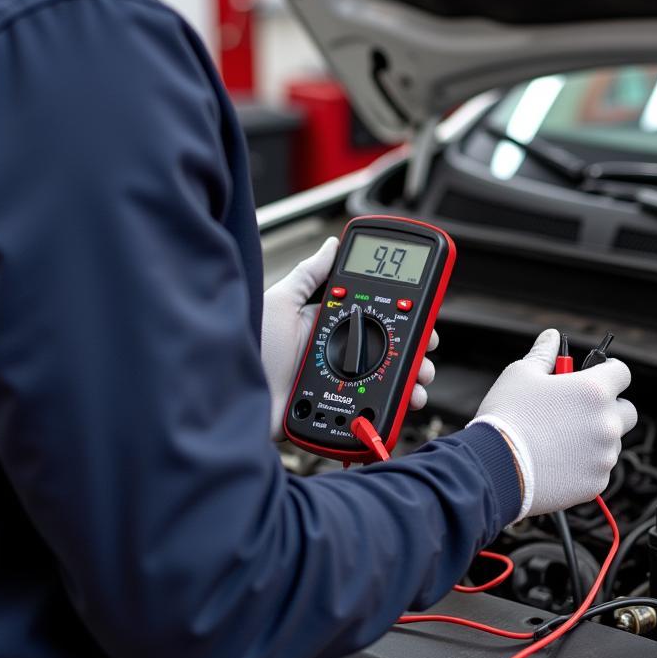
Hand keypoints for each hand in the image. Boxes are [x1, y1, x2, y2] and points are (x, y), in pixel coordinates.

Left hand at [261, 238, 439, 439]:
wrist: (228, 397)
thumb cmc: (246, 346)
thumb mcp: (279, 302)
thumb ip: (309, 275)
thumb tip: (332, 244)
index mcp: (325, 326)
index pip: (372, 316)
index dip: (401, 315)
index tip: (423, 313)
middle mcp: (334, 355)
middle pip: (386, 351)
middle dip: (414, 350)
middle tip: (428, 347)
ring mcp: (336, 385)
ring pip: (386, 382)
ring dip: (411, 380)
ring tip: (420, 380)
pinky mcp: (334, 412)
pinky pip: (370, 412)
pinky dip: (392, 410)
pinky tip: (403, 403)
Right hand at [469, 329, 636, 518]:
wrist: (494, 468)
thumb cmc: (507, 417)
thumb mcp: (521, 374)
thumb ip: (544, 353)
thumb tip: (551, 337)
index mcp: (593, 390)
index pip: (622, 373)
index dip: (608, 371)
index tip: (596, 374)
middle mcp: (606, 423)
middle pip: (626, 410)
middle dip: (608, 407)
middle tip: (578, 409)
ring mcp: (604, 456)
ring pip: (611, 441)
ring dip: (596, 437)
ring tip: (560, 437)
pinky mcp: (597, 484)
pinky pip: (600, 468)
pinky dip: (586, 464)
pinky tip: (558, 459)